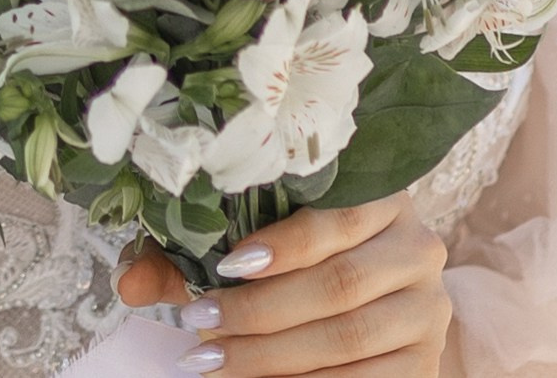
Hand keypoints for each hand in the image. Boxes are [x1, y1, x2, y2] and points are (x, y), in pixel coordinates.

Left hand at [116, 193, 449, 375]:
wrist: (378, 302)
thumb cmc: (298, 259)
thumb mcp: (252, 242)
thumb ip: (188, 255)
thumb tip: (127, 285)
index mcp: (382, 196)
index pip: (335, 217)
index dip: (281, 245)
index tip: (223, 267)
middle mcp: (418, 247)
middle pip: (338, 285)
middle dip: (260, 313)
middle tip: (199, 328)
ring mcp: (428, 309)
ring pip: (348, 339)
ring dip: (273, 358)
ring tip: (211, 362)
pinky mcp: (426, 363)